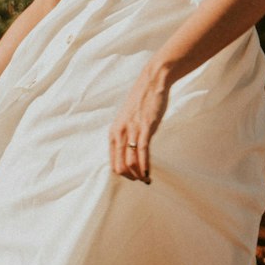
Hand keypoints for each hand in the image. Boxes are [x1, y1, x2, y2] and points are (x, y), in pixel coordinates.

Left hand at [108, 65, 170, 183]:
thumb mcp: (127, 120)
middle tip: (141, 181)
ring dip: (138, 175)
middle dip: (130, 178)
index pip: (112, 162)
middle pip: (119, 166)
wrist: (152, 83)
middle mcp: (119, 132)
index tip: (134, 177)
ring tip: (146, 179)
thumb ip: (125, 135)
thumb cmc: (141, 102)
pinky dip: (145, 166)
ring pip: (130, 162)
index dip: (123, 174)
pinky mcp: (145, 127)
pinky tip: (149, 173)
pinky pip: (142, 152)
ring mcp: (132, 130)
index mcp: (113, 132)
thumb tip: (129, 153)